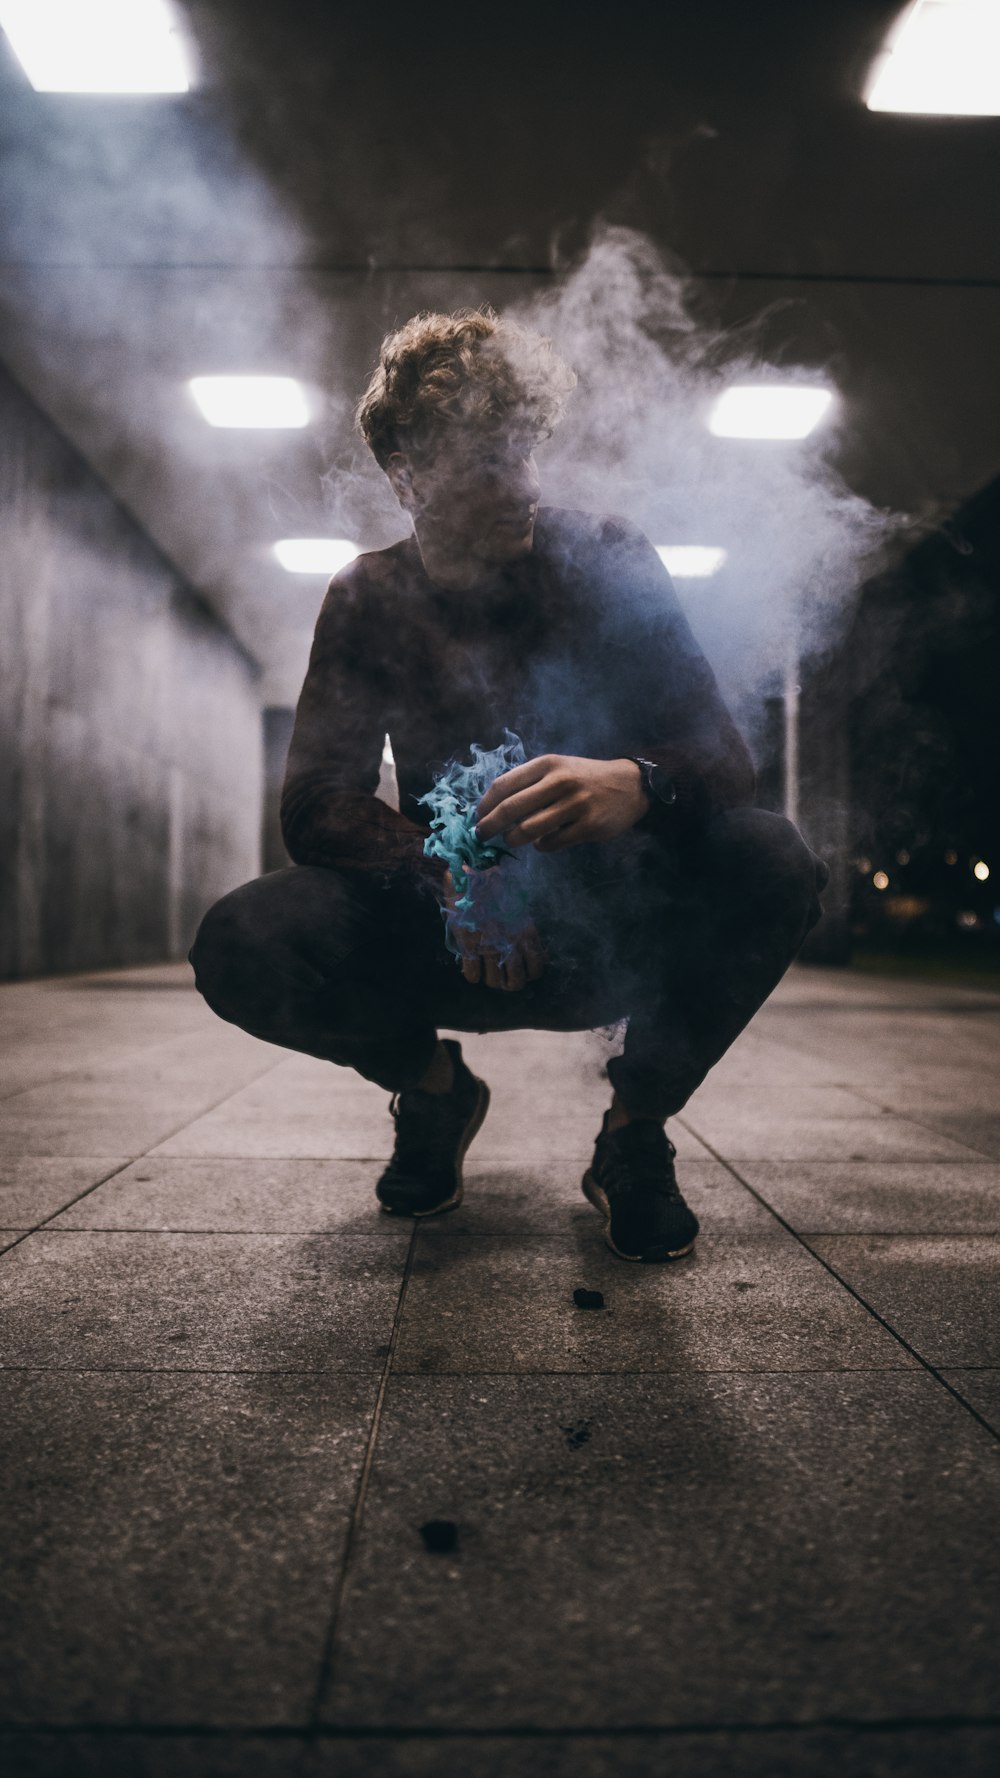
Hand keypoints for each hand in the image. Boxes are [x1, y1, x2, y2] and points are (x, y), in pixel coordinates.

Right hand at [442, 869, 545, 990]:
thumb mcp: (518, 905)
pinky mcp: (469, 946)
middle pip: (516, 982)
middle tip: (503, 977)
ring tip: (487, 972)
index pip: (536, 968)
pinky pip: (472, 975)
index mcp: (526, 933)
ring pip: (494, 982)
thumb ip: (522, 928)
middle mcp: (511, 944)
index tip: (523, 971)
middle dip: (510, 983)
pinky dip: (472, 975)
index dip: (529, 974)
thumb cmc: (497, 884)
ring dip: (491, 980)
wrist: (473, 872)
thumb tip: (525, 947)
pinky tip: (471, 969)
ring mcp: (489, 947)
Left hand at [474, 754, 649, 853]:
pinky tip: (542, 842)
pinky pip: (552, 843)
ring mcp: (576, 804)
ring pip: (528, 830)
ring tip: (511, 840)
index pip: (504, 784)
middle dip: (489, 826)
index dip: (485, 804)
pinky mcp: (589, 826)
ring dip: (513, 839)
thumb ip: (529, 783)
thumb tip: (493, 808)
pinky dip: (541, 846)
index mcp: (548, 764)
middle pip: (510, 809)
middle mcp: (560, 781)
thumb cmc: (584, 778)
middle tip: (481, 836)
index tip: (478, 816)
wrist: (629, 785)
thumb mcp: (558, 768)